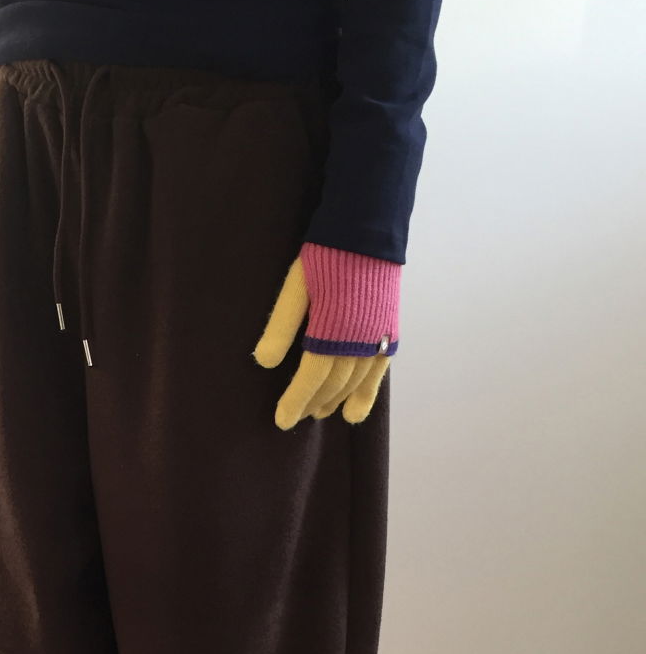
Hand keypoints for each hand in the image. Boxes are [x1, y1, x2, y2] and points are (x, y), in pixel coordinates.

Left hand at [252, 253, 390, 426]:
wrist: (369, 232)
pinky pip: (378, 373)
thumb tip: (263, 362)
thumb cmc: (327, 256)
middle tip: (298, 416)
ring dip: (336, 401)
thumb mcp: (296, 288)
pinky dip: (367, 394)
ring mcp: (377, 339)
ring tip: (321, 413)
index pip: (310, 379)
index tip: (282, 421)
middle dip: (313, 403)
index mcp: (331, 332)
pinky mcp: (389, 332)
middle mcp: (357, 342)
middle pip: (332, 385)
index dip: (295, 402)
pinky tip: (355, 410)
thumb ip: (281, 326)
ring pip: (355, 383)